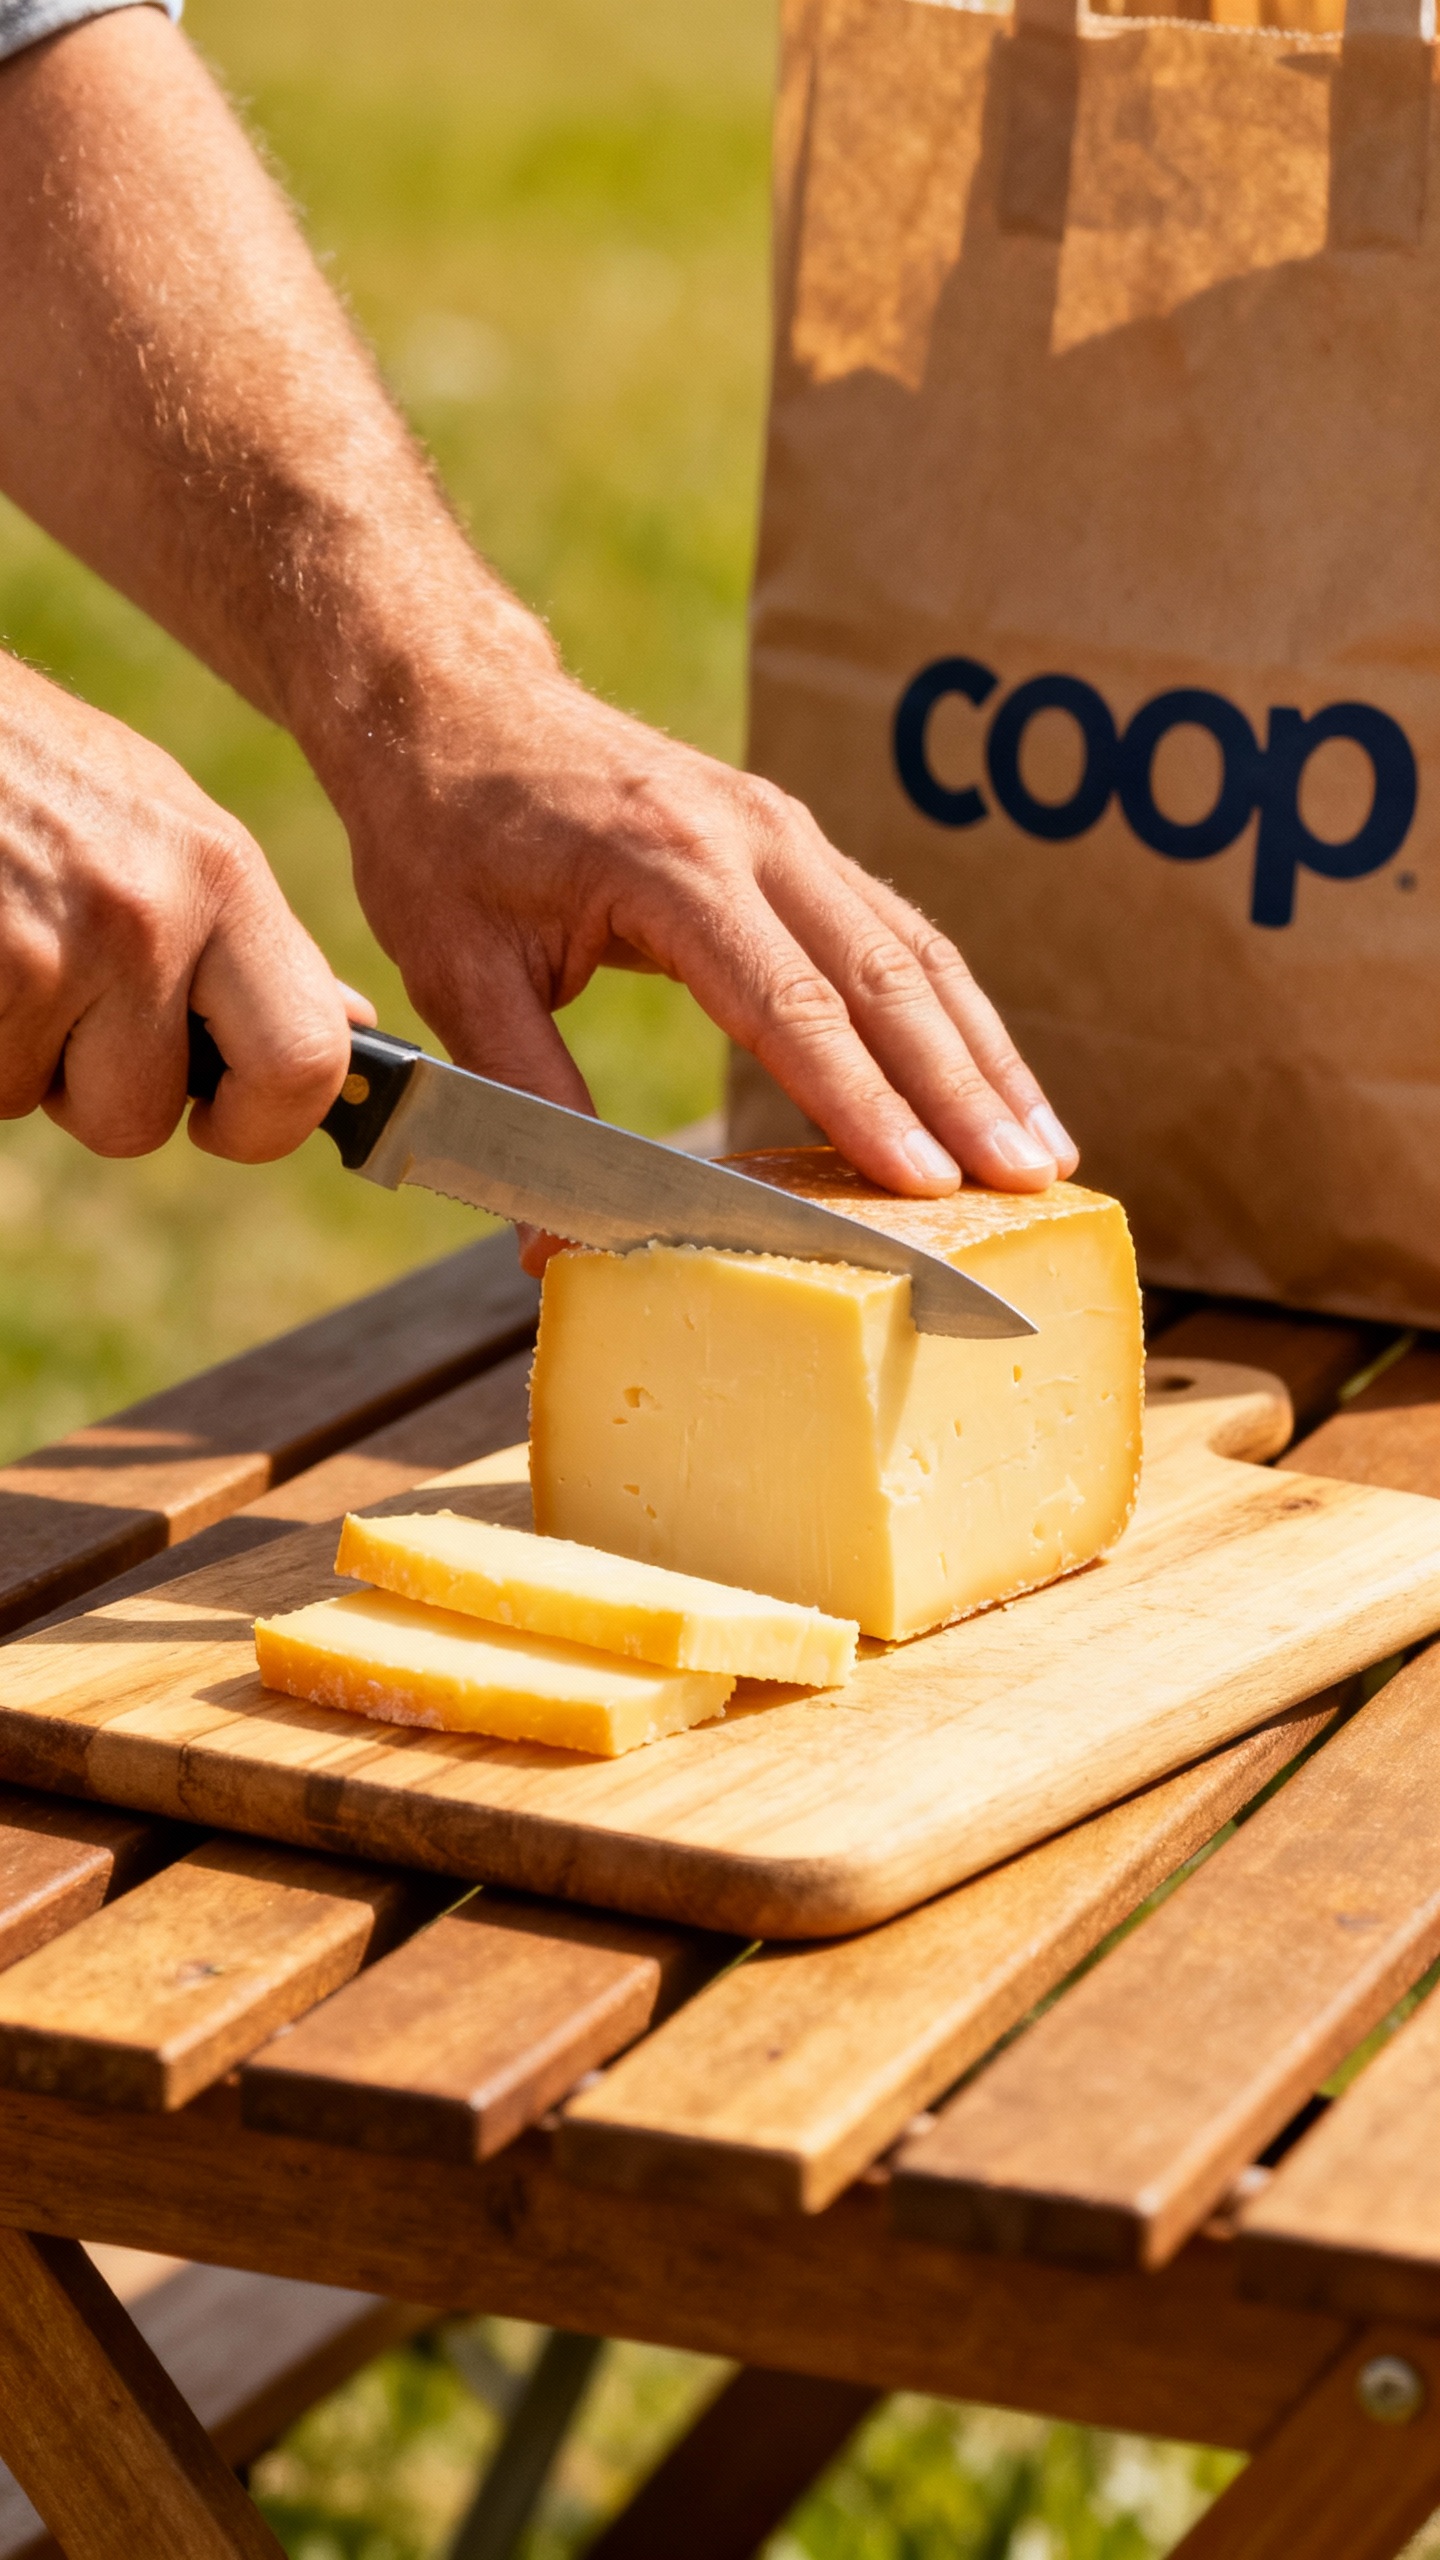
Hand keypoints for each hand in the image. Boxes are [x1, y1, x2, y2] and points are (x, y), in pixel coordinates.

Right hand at [0, 653, 357, 1161]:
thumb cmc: (41, 770)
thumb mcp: (173, 828)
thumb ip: (252, 937)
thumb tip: (348, 1024)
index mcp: (224, 878)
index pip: (304, 1060)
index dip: (265, 1124)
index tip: (224, 1119)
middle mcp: (149, 916)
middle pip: (143, 1120)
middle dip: (108, 1105)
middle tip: (83, 1040)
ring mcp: (50, 950)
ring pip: (38, 1101)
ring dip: (20, 1057)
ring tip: (11, 955)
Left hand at [340, 663, 1079, 1212]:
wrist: (451, 699)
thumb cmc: (444, 833)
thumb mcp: (457, 969)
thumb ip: (522, 1099)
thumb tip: (552, 1244)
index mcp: (669, 865)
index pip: (791, 1004)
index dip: (862, 1102)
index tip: (923, 1182)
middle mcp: (752, 835)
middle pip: (885, 976)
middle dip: (962, 1088)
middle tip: (1027, 1180)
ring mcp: (785, 827)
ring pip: (913, 949)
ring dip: (983, 1054)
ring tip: (1041, 1147)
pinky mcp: (796, 838)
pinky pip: (896, 929)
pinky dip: (953, 1011)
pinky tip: (990, 1079)